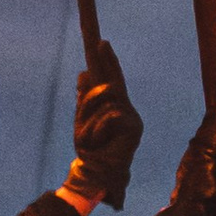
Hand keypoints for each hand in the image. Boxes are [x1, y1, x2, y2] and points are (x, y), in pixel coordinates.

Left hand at [66, 42, 143, 205]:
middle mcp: (126, 109)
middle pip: (113, 81)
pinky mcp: (134, 127)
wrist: (96, 174)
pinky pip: (108, 115)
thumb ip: (85, 99)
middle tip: (100, 44)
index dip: (107, 60)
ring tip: (90, 139)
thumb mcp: (82, 121)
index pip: (110, 79)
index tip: (102, 41)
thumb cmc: (90, 151)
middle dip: (105, 66)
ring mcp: (132, 117)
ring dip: (88, 119)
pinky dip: (96, 128)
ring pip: (104, 99)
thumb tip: (83, 73)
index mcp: (114, 107)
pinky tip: (100, 142)